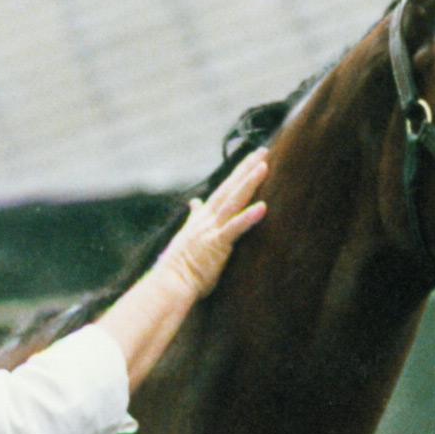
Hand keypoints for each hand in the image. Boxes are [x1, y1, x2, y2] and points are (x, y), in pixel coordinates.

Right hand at [155, 148, 268, 298]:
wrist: (170, 283)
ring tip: (264, 166)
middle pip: (230, 187)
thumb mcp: (188, 236)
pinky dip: (249, 216)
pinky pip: (235, 227)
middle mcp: (207, 218)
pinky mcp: (216, 244)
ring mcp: (211, 229)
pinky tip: (264, 206)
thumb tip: (195, 203)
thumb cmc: (180, 266)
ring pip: (233, 201)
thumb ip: (194, 218)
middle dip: (247, 168)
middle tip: (264, 150)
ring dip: (249, 182)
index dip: (239, 172)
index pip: (224, 189)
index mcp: (202, 216)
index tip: (253, 157)